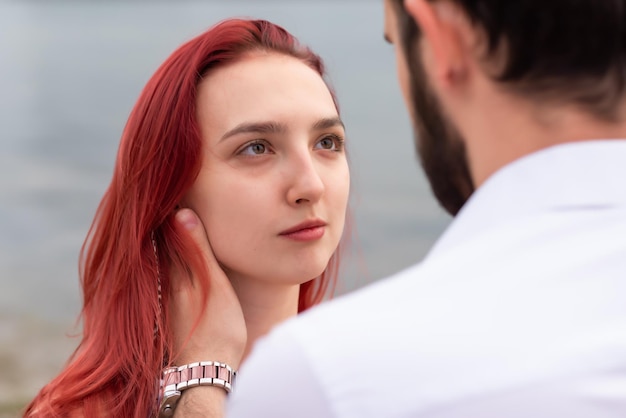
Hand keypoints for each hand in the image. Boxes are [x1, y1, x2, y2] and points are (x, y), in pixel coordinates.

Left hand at [168, 208, 246, 369]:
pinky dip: (167, 259)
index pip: (167, 231)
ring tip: (168, 217)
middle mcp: (167, 283)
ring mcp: (169, 298)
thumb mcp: (213, 286)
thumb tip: (182, 213)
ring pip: (163, 259)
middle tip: (167, 194)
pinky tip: (172, 257)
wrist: (205, 372)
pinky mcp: (173, 312)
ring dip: (165, 238)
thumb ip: (198, 252)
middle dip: (164, 221)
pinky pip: (166, 276)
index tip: (169, 186)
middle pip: (162, 244)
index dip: (168, 209)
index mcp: (177, 272)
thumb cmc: (217, 329)